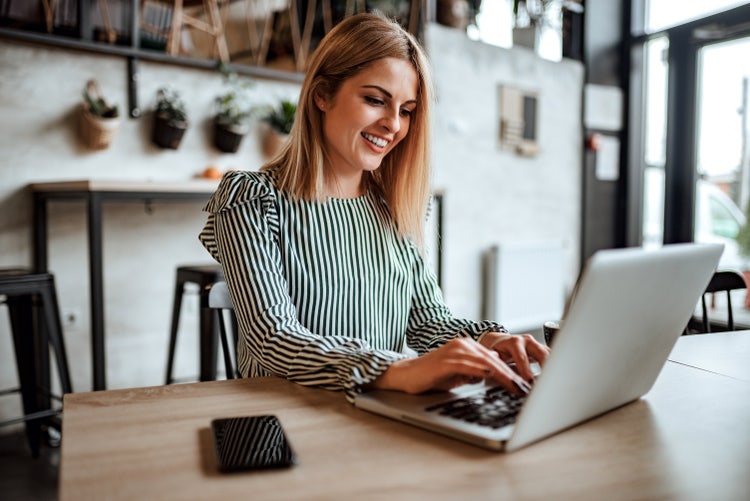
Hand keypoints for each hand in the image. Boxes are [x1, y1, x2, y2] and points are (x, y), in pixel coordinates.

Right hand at [367, 337, 538, 395]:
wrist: (406, 375)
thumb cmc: (431, 377)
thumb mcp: (459, 375)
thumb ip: (475, 373)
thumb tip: (492, 378)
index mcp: (467, 346)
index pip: (495, 359)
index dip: (512, 372)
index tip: (524, 385)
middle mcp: (463, 344)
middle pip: (494, 359)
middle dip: (513, 375)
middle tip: (527, 388)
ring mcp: (455, 351)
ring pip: (486, 362)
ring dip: (504, 376)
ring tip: (517, 387)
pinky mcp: (447, 360)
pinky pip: (470, 366)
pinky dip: (484, 373)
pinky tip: (495, 378)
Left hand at [479, 331, 549, 382]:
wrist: (501, 341)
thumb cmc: (497, 351)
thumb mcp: (493, 355)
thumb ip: (496, 361)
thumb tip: (495, 366)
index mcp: (514, 342)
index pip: (522, 357)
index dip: (526, 371)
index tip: (530, 382)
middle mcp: (527, 341)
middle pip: (541, 353)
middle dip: (546, 368)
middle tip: (547, 383)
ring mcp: (536, 344)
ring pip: (549, 354)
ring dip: (552, 368)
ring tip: (554, 382)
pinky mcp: (542, 349)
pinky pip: (552, 357)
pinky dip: (554, 367)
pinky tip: (555, 378)